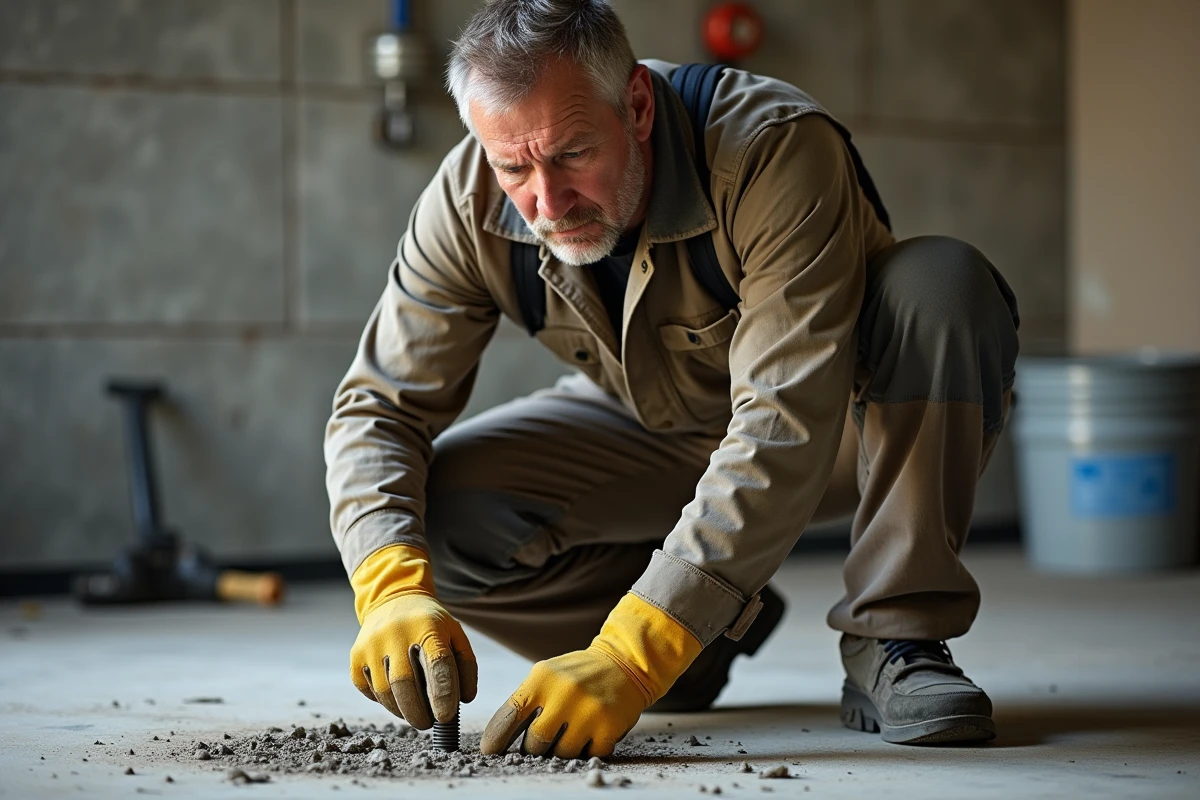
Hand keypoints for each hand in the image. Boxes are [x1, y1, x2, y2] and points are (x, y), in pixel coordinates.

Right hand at [348, 544, 476, 728]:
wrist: (394, 598)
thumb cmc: (430, 623)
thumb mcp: (454, 633)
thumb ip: (465, 664)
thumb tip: (465, 699)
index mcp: (427, 626)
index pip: (437, 663)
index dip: (443, 694)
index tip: (446, 717)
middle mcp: (396, 633)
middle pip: (404, 683)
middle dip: (417, 711)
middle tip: (428, 724)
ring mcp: (372, 644)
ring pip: (384, 691)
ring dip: (401, 710)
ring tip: (415, 714)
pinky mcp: (356, 655)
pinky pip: (368, 689)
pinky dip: (382, 701)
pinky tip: (395, 698)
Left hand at [480, 594, 701, 757]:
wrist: (625, 664)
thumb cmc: (577, 675)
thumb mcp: (547, 675)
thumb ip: (525, 701)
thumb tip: (497, 739)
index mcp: (543, 678)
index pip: (510, 716)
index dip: (496, 739)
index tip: (489, 752)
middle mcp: (565, 693)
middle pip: (534, 743)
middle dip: (534, 748)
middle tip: (542, 741)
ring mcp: (588, 711)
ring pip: (561, 754)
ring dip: (561, 750)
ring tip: (570, 733)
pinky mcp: (609, 727)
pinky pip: (587, 756)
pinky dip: (586, 750)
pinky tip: (590, 733)